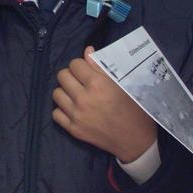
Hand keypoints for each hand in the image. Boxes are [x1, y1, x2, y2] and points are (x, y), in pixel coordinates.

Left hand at [52, 46, 155, 161]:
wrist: (136, 141)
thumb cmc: (134, 109)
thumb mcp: (122, 84)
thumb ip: (101, 67)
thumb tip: (87, 50)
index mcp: (97, 84)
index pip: (74, 64)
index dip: (81, 65)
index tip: (88, 71)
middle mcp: (83, 98)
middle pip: (62, 76)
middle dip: (71, 76)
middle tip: (81, 82)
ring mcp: (76, 115)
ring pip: (56, 93)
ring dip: (65, 92)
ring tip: (76, 95)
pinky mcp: (73, 129)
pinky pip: (56, 113)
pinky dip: (62, 110)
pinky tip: (73, 109)